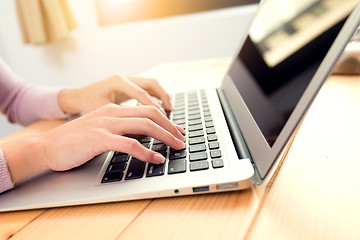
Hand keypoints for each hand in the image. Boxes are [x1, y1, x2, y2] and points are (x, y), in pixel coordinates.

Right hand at [3, 104, 184, 182]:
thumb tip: (140, 136)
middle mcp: (112, 112)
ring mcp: (106, 124)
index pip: (146, 110)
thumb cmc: (74, 141)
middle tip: (182, 138)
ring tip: (176, 147)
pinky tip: (156, 158)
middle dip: (170, 126)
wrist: (47, 146)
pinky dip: (147, 152)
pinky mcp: (100, 138)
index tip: (176, 131)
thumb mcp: (100, 128)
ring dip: (165, 137)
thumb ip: (119, 128)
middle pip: (150, 114)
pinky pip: (130, 144)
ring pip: (145, 126)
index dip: (165, 120)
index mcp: (113, 109)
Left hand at [58, 74, 172, 114]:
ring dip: (163, 98)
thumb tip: (140, 137)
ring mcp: (128, 79)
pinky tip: (162, 110)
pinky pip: (148, 89)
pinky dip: (157, 98)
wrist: (75, 97)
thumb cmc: (86, 106)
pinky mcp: (129, 84)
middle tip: (173, 120)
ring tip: (171, 113)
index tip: (164, 124)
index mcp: (117, 82)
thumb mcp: (101, 114)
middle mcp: (124, 77)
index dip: (154, 110)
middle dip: (164, 102)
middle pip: (152, 86)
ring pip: (152, 85)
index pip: (141, 95)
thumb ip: (120, 122)